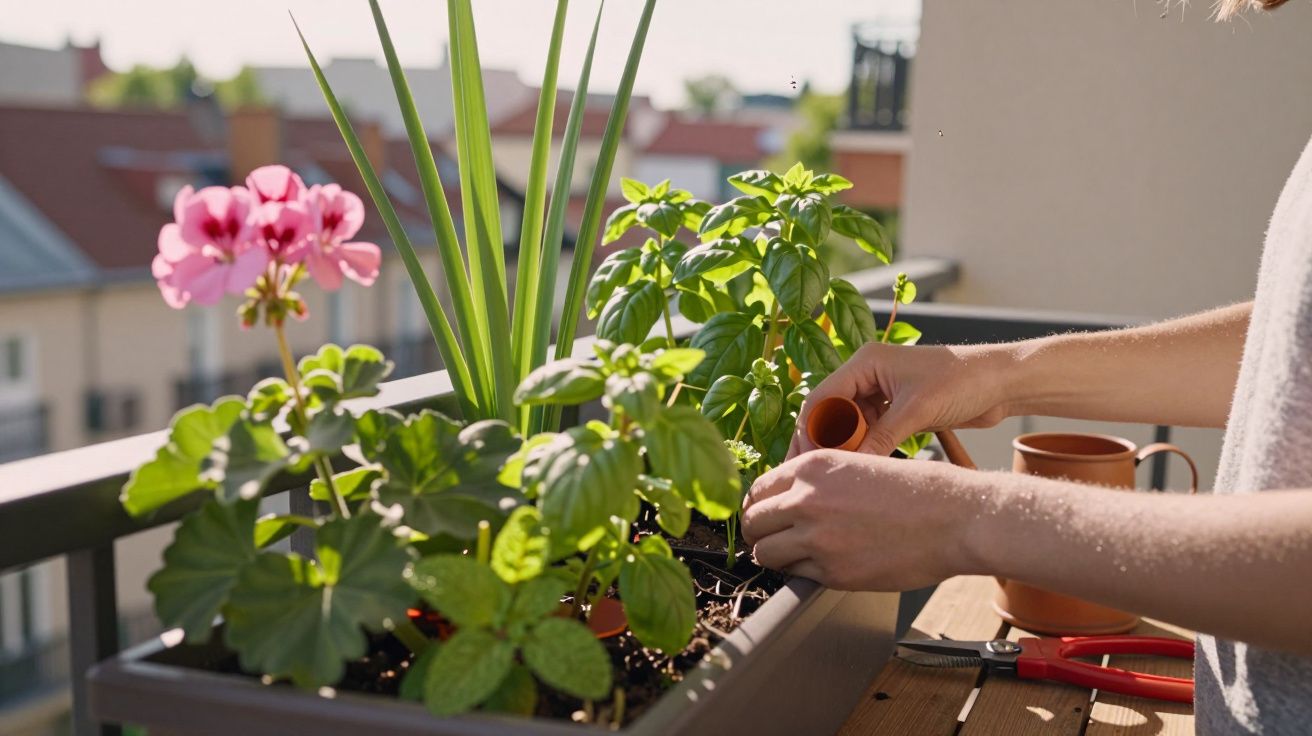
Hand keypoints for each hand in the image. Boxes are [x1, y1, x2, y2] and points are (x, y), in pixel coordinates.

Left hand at [742, 449, 984, 590]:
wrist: (956, 518)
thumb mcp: (858, 462)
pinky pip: (796, 575)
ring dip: (774, 555)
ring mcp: (817, 539)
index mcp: (812, 467)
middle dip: (759, 531)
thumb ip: (819, 480)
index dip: (759, 504)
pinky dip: (802, 572)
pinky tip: (823, 563)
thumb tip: (790, 496)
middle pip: (753, 521)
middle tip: (772, 537)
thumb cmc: (918, 489)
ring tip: (793, 554)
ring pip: (764, 553)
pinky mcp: (833, 572)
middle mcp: (807, 500)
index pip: (758, 488)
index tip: (766, 513)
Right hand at [788, 342, 1012, 458]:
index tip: (807, 460)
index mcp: (866, 362)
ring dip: (842, 447)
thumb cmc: (964, 380)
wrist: (1002, 382)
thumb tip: (852, 467)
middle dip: (820, 441)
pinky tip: (859, 467)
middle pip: (830, 411)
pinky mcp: (896, 409)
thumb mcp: (918, 410)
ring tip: (833, 476)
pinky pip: (868, 431)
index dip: (810, 429)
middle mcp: (867, 374)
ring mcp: (881, 392)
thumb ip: (881, 437)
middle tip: (808, 474)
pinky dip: (863, 448)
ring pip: (847, 424)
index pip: (823, 396)